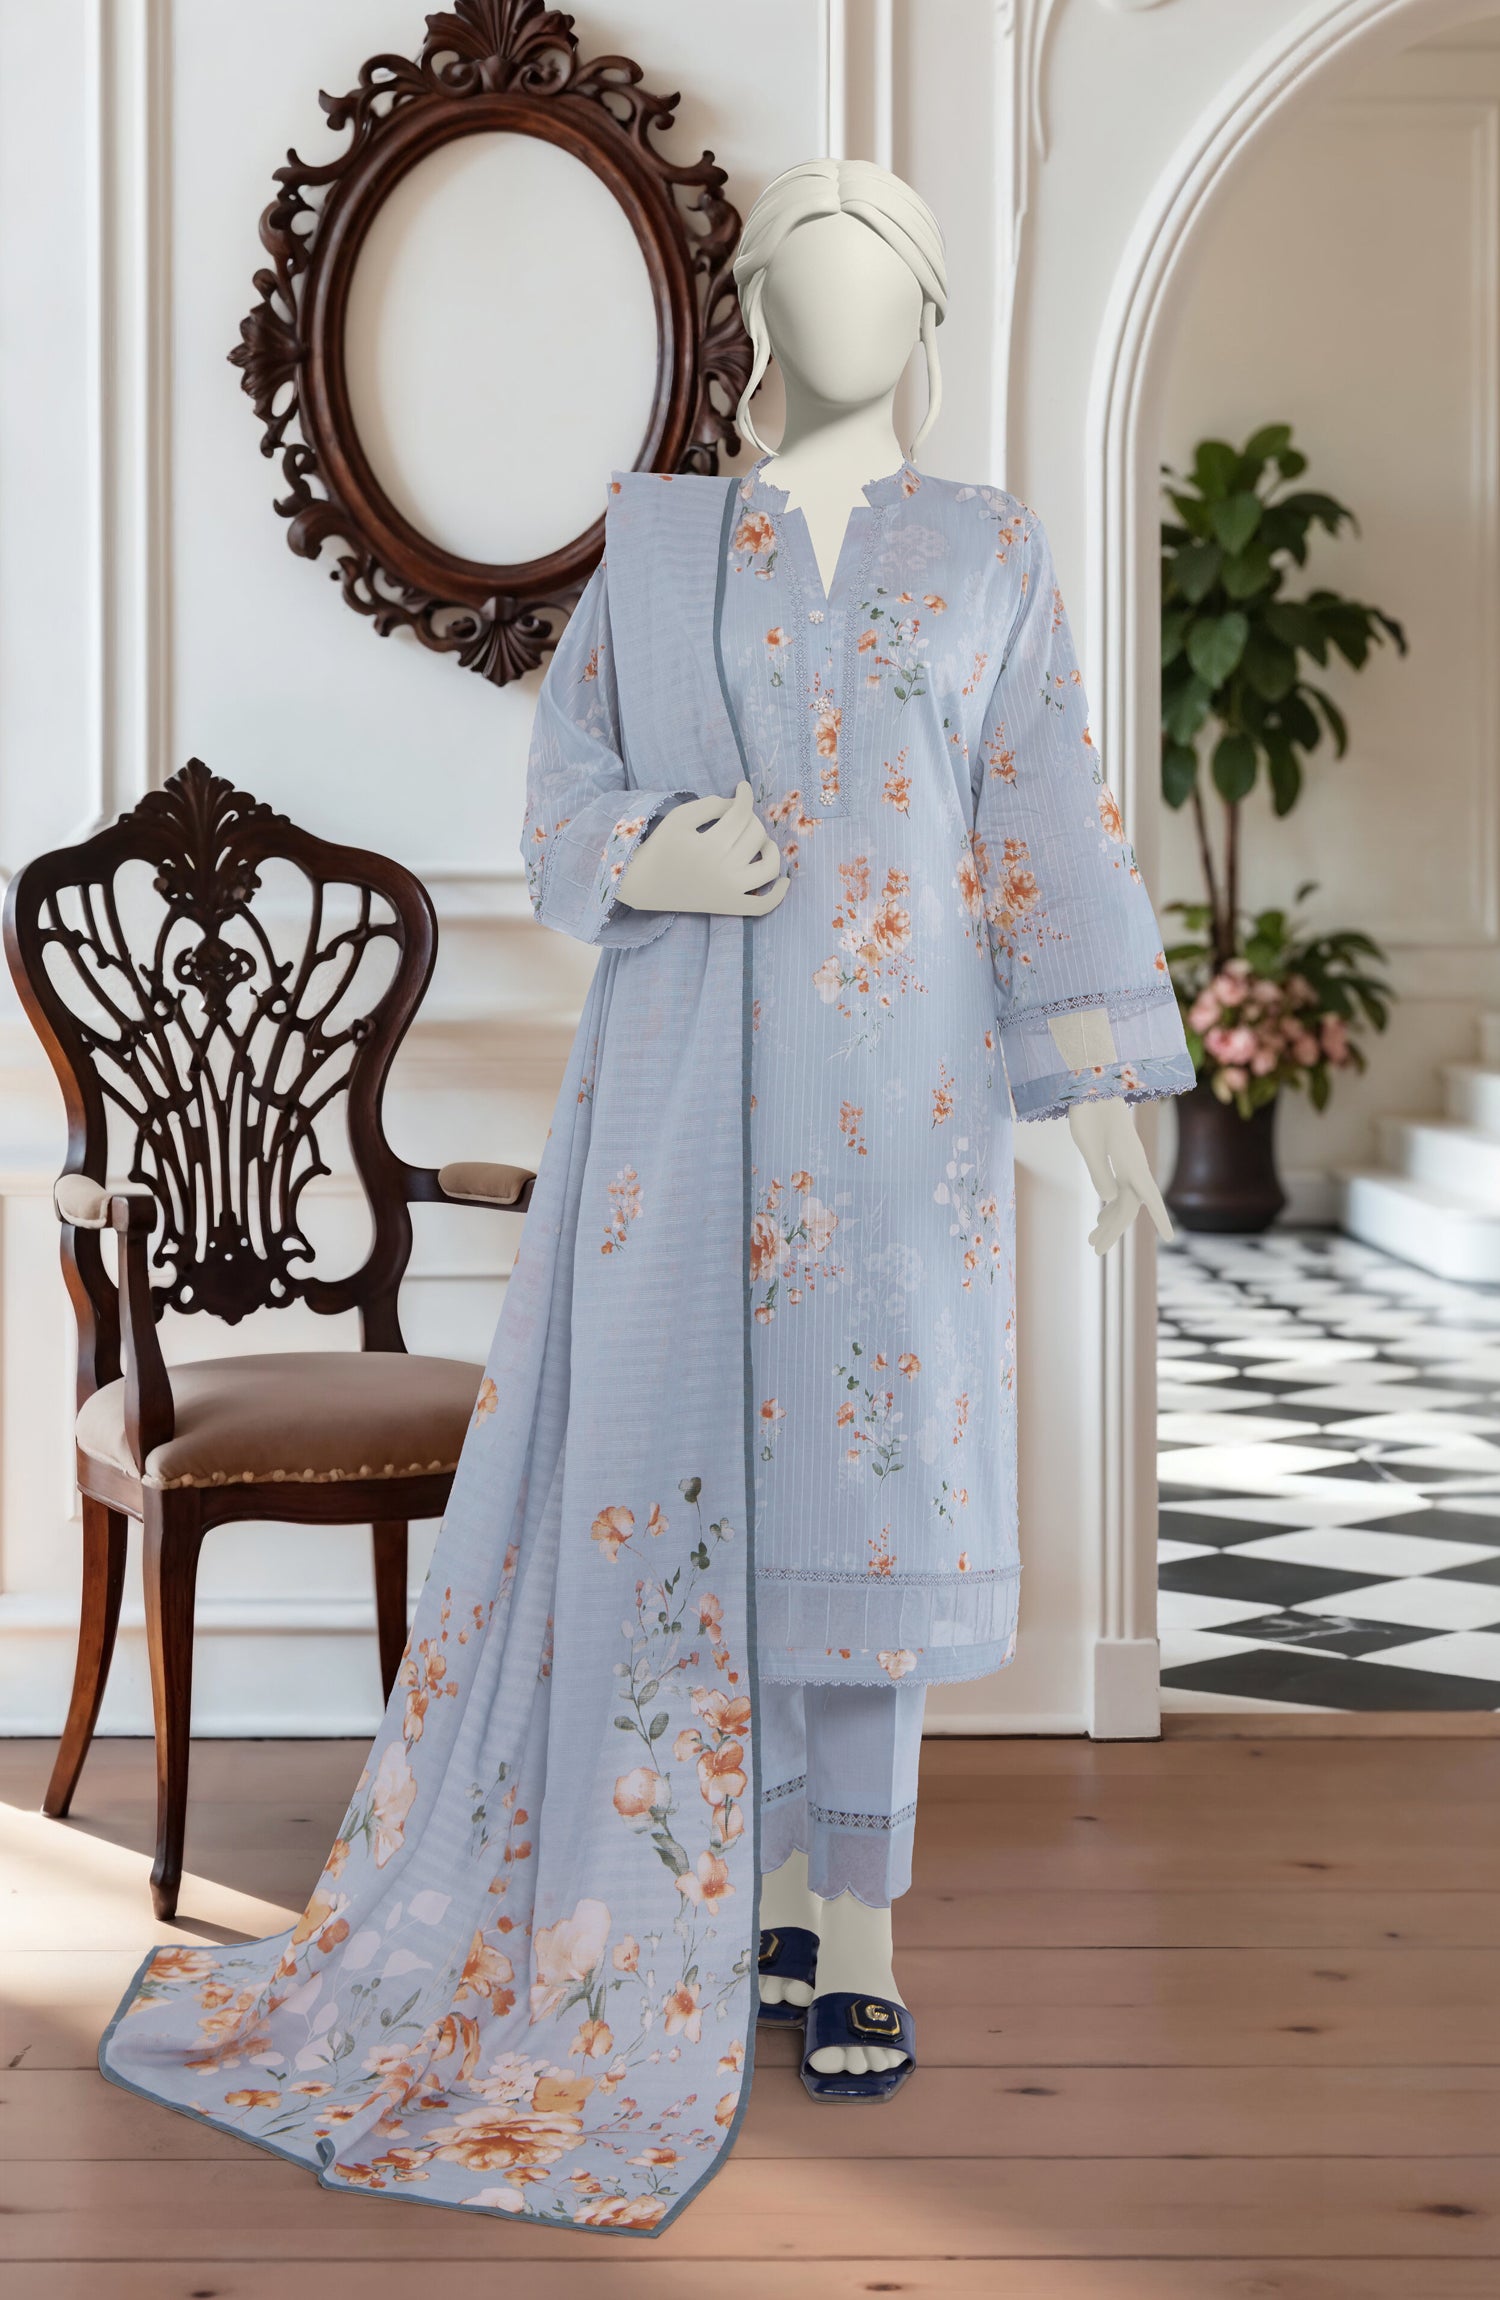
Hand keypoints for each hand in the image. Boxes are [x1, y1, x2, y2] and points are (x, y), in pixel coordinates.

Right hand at [616, 781, 788, 916]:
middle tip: (736, 817)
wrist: (645, 884)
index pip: (740, 814)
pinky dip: (779, 895)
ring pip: (769, 866)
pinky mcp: (731, 906)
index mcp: (710, 846)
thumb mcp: (680, 817)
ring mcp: (731, 892)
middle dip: (750, 819)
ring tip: (758, 841)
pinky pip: (764, 905)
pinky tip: (785, 880)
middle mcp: (724, 870)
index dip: (745, 795)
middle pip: (756, 834)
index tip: (742, 788)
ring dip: (770, 847)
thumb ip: (711, 805)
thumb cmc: (662, 846)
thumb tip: (738, 804)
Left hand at [1066, 1100, 1173, 1255]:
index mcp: (1131, 1162)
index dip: (1160, 1218)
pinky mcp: (1118, 1158)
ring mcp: (1127, 1162)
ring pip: (1123, 1200)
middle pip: (1129, 1206)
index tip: (1171, 1238)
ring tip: (1092, 1241)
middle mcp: (1133, 1165)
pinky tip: (1101, 1217)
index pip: (1150, 1196)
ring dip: (1110, 1221)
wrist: (1092, 1085)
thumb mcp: (1087, 1143)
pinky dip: (1110, 1206)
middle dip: (1114, 1230)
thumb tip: (1109, 1199)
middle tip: (1095, 1250)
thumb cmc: (1088, 1112)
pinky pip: (1119, 1189)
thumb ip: (1099, 1171)